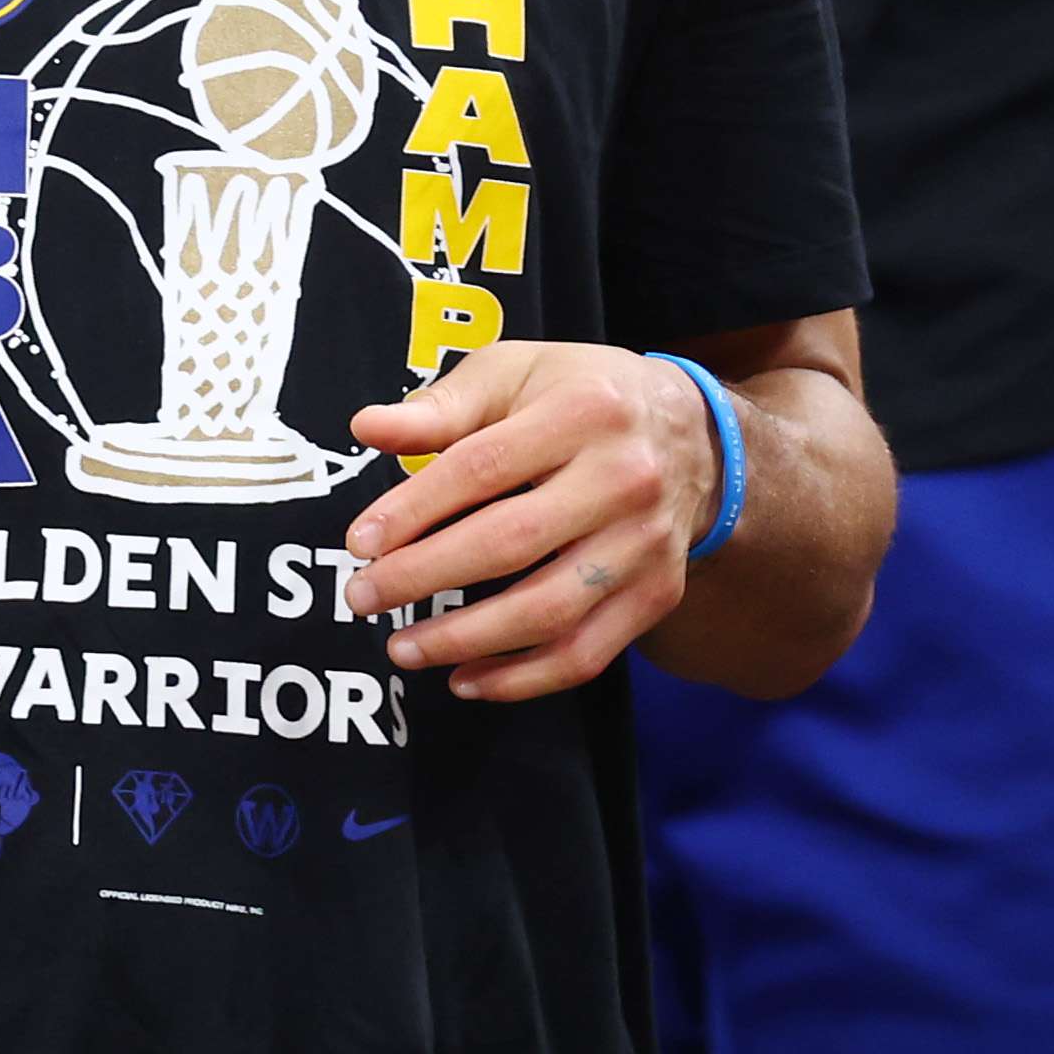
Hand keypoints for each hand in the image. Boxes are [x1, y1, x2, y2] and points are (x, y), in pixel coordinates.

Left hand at [336, 343, 717, 700]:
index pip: (482, 467)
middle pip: (512, 543)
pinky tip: (465, 679)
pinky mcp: (657, 594)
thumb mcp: (516, 374)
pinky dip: (521, 679)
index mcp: (583, 412)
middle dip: (425, 576)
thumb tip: (366, 428)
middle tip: (363, 596)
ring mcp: (645, 544)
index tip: (360, 541)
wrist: (693, 435)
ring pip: (549, 611)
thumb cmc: (582, 397)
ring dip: (466, 640)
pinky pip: (586, 654)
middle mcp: (624, 479)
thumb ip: (442, 406)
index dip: (414, 508)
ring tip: (403, 647)